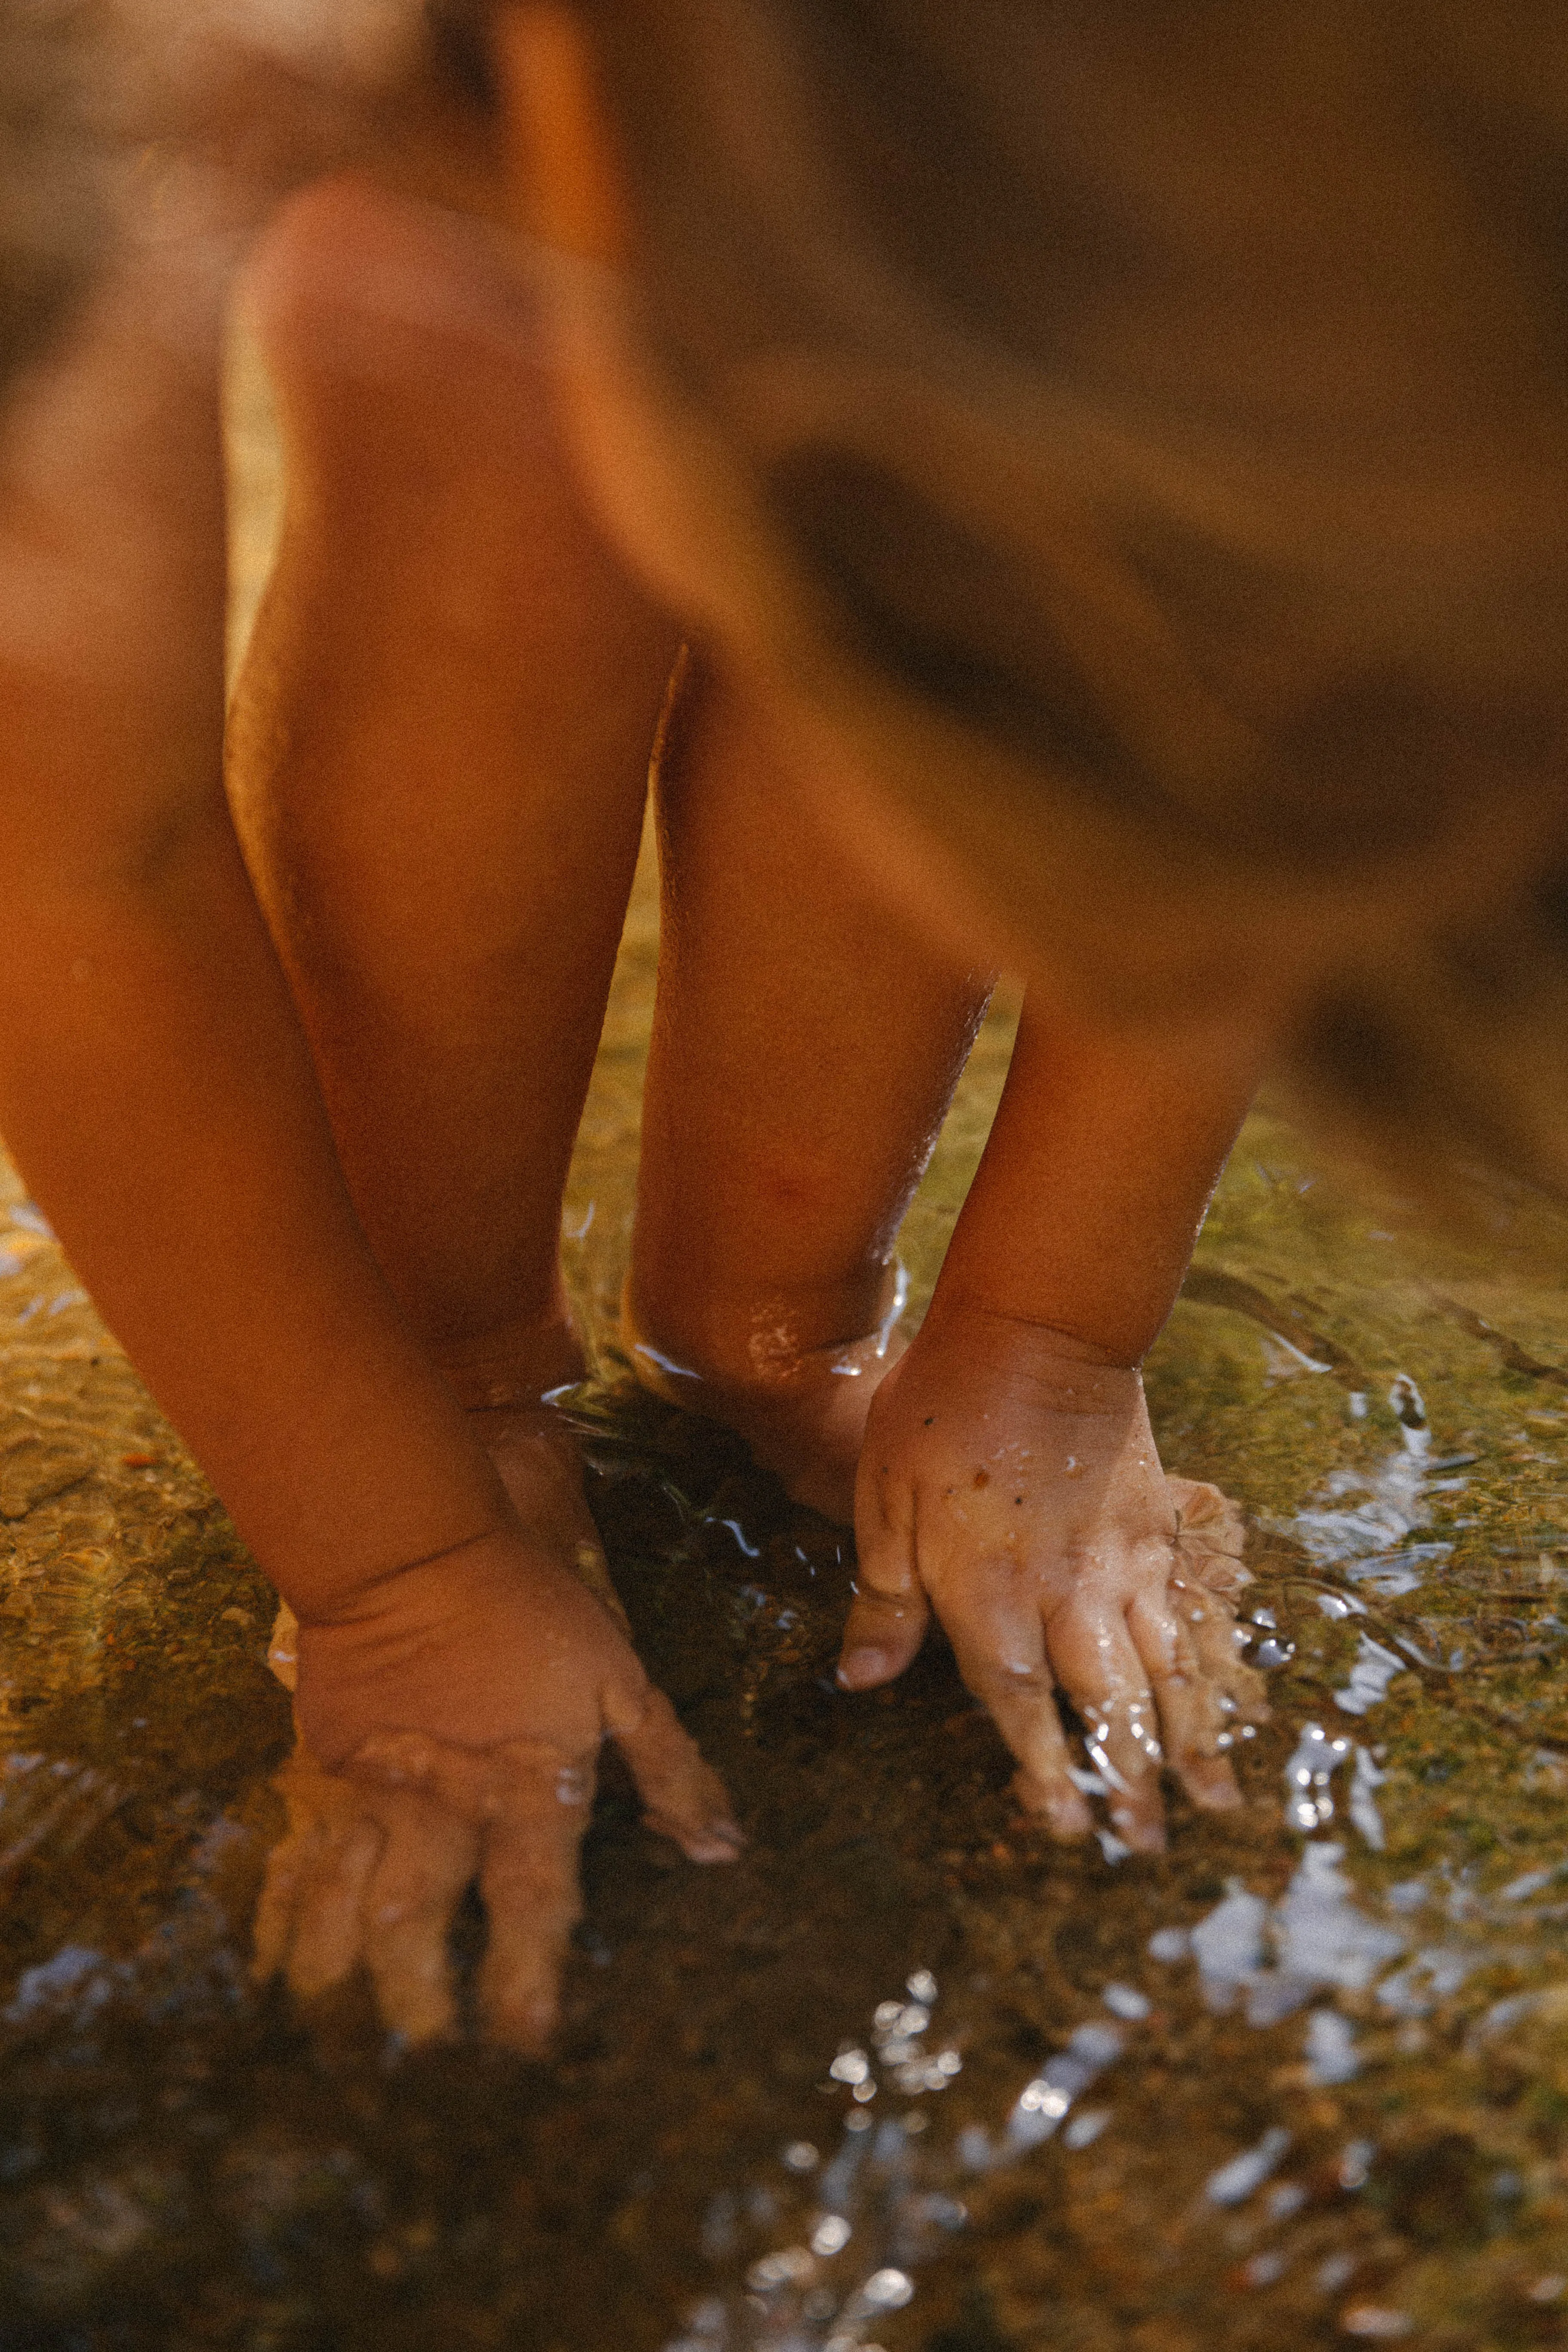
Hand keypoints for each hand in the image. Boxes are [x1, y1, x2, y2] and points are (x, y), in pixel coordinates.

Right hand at [253, 1527, 740, 2048]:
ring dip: (336, 1976)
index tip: (526, 2047)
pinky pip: (295, 1859)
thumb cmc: (532, 1614)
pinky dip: (280, 1918)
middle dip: (414, 2000)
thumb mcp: (623, 1683)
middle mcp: (442, 1808)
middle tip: (419, 2065)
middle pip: (417, 1922)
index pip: (531, 1905)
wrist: (413, 1550)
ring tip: (333, 2042)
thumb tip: (722, 1849)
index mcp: (523, 1791)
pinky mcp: (319, 1772)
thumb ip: (671, 1770)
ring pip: (342, 1904)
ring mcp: (371, 1794)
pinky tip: (273, 1970)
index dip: (528, 1980)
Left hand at [840, 1304, 1267, 1850]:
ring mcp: (1121, 1560)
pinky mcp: (1156, 1527)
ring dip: (1187, 1738)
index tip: (1063, 1828)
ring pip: (1163, 1667)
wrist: (1036, 1329)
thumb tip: (860, 1681)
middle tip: (1150, 1846)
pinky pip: (1189, 1612)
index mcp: (989, 1591)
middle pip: (1102, 1700)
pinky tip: (1228, 1702)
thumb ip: (883, 1599)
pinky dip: (1209, 1664)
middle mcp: (1065, 1589)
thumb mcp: (882, 1500)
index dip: (1041, 1769)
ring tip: (1215, 1802)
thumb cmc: (939, 1409)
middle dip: (1127, 1778)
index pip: (1018, 1702)